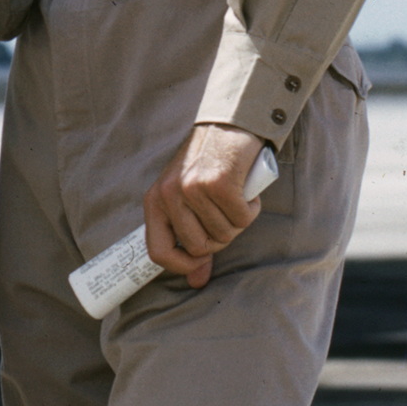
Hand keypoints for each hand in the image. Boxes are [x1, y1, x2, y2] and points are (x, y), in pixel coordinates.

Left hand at [141, 123, 270, 288]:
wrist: (229, 123)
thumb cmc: (209, 164)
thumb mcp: (189, 199)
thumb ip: (191, 238)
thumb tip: (196, 281)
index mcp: (155, 201)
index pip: (158, 252)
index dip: (182, 265)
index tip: (201, 263)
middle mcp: (170, 195)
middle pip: (199, 246)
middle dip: (220, 237)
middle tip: (227, 214)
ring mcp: (193, 188)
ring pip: (224, 233)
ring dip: (238, 220)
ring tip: (236, 196)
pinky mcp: (219, 182)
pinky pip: (242, 217)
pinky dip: (251, 207)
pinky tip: (247, 190)